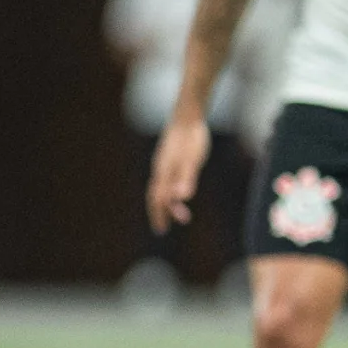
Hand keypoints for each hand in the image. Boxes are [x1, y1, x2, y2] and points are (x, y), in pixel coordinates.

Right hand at [146, 115, 210, 233]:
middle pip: (155, 195)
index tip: (162, 230)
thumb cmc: (191, 139)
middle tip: (162, 228)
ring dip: (164, 202)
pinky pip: (164, 178)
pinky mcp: (170, 157)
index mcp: (164, 173)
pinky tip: (176, 191)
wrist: (187, 117)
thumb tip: (181, 198)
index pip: (158, 199)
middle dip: (158, 212)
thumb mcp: (192, 161)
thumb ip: (187, 179)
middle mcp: (161, 169)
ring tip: (173, 212)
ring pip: (159, 186)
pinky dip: (167, 190)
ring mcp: (164, 163)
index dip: (160, 215)